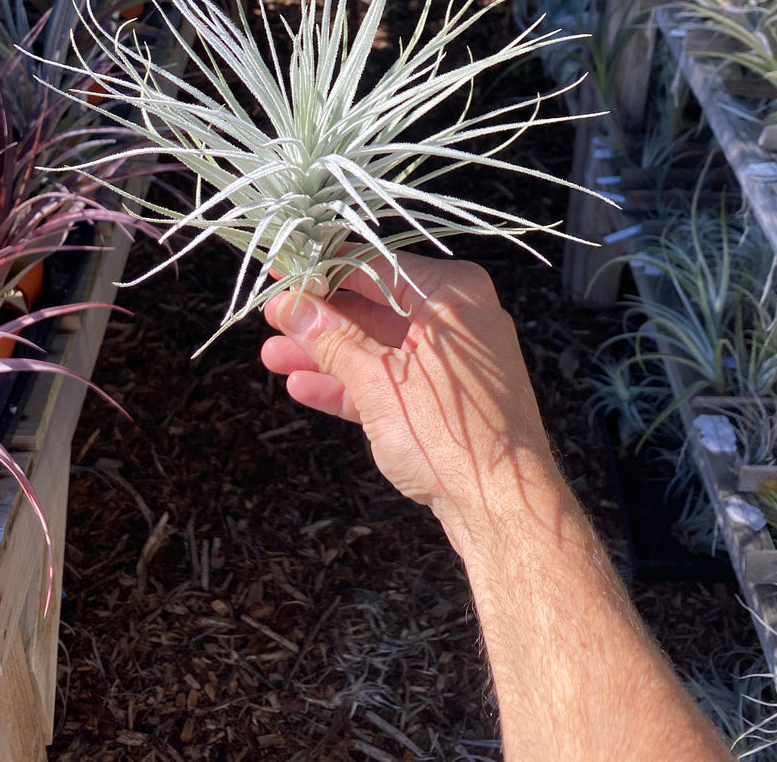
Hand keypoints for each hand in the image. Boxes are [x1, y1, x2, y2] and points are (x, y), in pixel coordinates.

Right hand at [260, 252, 557, 549]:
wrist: (503, 510)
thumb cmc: (453, 438)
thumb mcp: (377, 381)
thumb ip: (330, 339)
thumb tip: (291, 307)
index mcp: (453, 294)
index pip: (375, 266)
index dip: (322, 268)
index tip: (283, 271)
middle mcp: (459, 319)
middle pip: (375, 306)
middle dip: (320, 317)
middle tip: (274, 317)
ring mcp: (454, 361)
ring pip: (379, 346)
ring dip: (327, 353)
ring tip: (275, 355)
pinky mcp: (448, 398)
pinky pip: (394, 378)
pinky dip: (353, 382)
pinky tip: (306, 386)